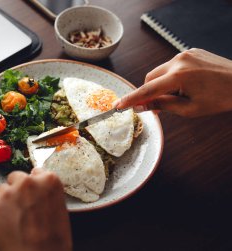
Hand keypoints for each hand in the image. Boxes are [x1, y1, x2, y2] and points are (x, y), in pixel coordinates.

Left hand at [0, 168, 71, 250]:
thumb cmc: (54, 242)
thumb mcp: (60, 210)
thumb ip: (46, 194)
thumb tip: (37, 192)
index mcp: (49, 180)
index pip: (36, 172)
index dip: (35, 185)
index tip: (33, 194)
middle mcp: (27, 182)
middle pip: (16, 176)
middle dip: (17, 188)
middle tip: (21, 207)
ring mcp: (7, 193)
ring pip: (2, 190)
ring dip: (6, 201)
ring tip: (14, 221)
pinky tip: (5, 229)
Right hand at [114, 49, 231, 116]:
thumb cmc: (221, 98)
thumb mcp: (190, 109)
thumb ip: (163, 105)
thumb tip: (142, 106)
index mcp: (179, 76)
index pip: (147, 90)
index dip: (131, 99)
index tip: (118, 105)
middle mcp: (179, 61)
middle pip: (150, 78)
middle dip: (149, 92)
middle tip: (155, 107)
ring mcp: (185, 54)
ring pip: (160, 71)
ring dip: (161, 84)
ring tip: (177, 95)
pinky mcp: (191, 52)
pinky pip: (172, 65)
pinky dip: (171, 76)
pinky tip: (184, 85)